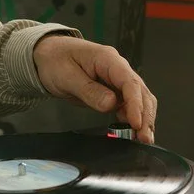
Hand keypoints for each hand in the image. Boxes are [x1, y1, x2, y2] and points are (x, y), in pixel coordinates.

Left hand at [32, 35, 156, 142]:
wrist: (48, 55)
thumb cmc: (55, 60)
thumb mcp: (67, 76)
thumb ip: (89, 90)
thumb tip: (111, 104)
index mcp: (108, 59)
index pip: (129, 82)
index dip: (135, 104)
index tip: (136, 123)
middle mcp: (117, 67)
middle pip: (140, 91)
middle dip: (145, 115)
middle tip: (144, 138)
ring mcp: (117, 79)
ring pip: (139, 99)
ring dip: (144, 118)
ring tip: (144, 139)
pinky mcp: (113, 90)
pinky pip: (129, 104)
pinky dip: (135, 118)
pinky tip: (135, 132)